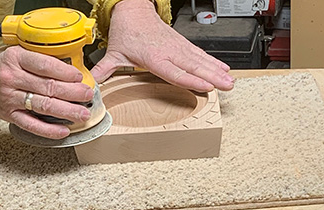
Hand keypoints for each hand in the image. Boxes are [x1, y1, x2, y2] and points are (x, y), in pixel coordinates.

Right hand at [0, 46, 93, 138]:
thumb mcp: (16, 52)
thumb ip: (38, 58)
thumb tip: (69, 68)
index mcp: (15, 58)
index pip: (45, 65)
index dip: (65, 72)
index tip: (79, 77)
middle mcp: (12, 78)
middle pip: (48, 87)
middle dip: (73, 93)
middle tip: (88, 95)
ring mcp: (10, 98)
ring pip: (43, 106)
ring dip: (67, 111)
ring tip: (83, 114)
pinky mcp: (9, 115)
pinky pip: (31, 125)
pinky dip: (49, 130)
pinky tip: (64, 131)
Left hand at [91, 0, 233, 91]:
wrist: (134, 9)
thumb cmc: (127, 32)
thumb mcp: (114, 53)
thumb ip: (105, 70)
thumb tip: (92, 85)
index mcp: (153, 57)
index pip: (174, 72)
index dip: (190, 80)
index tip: (205, 86)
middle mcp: (169, 51)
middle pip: (193, 67)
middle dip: (211, 77)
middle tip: (227, 86)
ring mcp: (178, 47)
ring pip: (200, 60)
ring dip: (216, 71)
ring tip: (230, 81)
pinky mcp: (183, 44)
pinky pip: (200, 54)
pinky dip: (213, 62)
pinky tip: (223, 69)